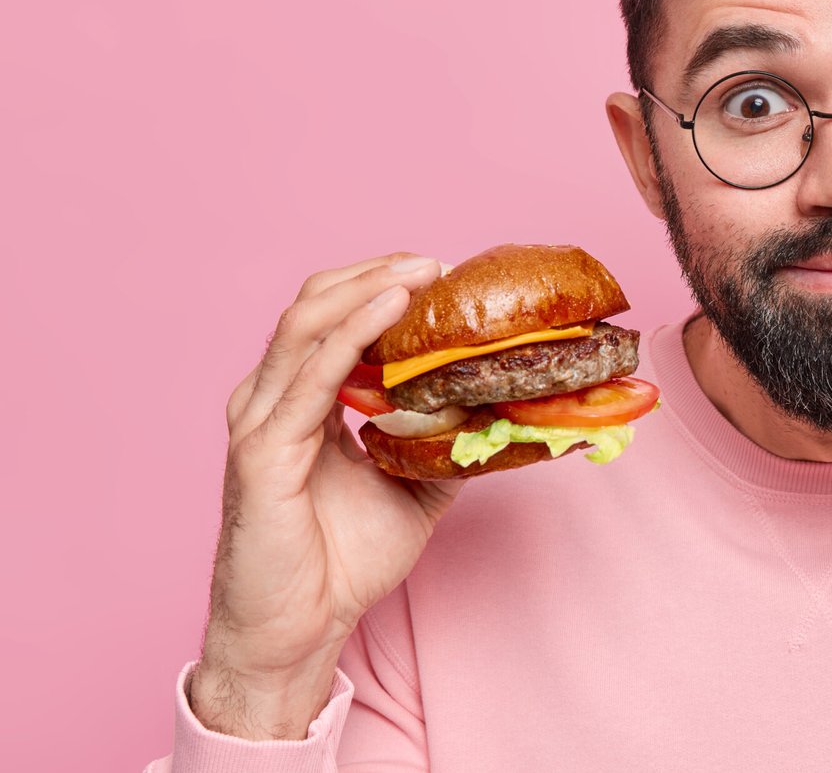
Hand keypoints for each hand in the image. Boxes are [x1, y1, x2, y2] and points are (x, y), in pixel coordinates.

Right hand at [190, 253, 463, 739]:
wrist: (298, 632)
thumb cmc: (341, 564)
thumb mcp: (414, 486)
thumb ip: (445, 441)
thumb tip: (507, 410)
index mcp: (299, 400)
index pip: (332, 316)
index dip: (381, 285)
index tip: (442, 275)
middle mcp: (271, 398)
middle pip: (315, 303)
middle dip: (377, 272)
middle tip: (438, 264)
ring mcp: (261, 420)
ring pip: (307, 324)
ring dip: (368, 289)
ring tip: (421, 272)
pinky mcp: (263, 452)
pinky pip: (311, 375)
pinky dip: (353, 334)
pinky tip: (390, 310)